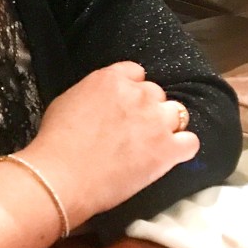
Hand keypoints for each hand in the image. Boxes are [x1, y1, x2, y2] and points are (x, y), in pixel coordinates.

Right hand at [19, 62, 198, 230]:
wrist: (64, 174)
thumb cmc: (57, 141)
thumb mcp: (69, 100)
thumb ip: (93, 93)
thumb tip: (103, 102)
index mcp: (111, 79)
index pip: (136, 72)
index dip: (132, 88)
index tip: (126, 103)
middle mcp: (138, 94)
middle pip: (156, 93)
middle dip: (148, 108)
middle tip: (135, 128)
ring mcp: (156, 121)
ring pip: (177, 113)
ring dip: (167, 125)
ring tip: (153, 142)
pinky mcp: (167, 150)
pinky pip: (190, 142)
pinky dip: (182, 148)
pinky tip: (169, 155)